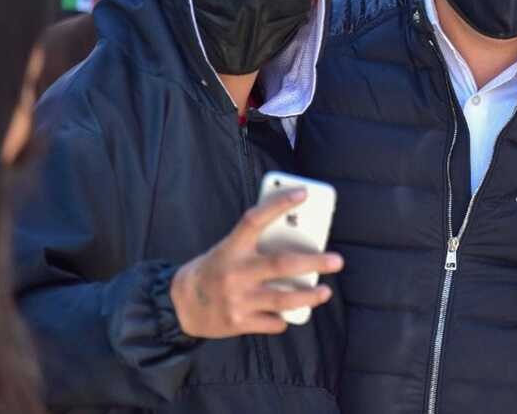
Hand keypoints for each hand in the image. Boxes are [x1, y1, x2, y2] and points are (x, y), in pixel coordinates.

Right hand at [170, 189, 343, 337]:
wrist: (180, 305)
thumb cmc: (215, 270)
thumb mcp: (228, 250)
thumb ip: (257, 246)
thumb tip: (299, 243)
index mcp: (231, 248)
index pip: (255, 219)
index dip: (278, 204)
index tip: (303, 194)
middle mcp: (235, 272)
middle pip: (281, 264)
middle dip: (313, 263)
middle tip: (337, 261)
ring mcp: (237, 299)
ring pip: (283, 299)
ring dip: (309, 296)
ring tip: (325, 291)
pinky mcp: (238, 323)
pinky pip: (273, 322)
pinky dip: (284, 318)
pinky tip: (288, 313)